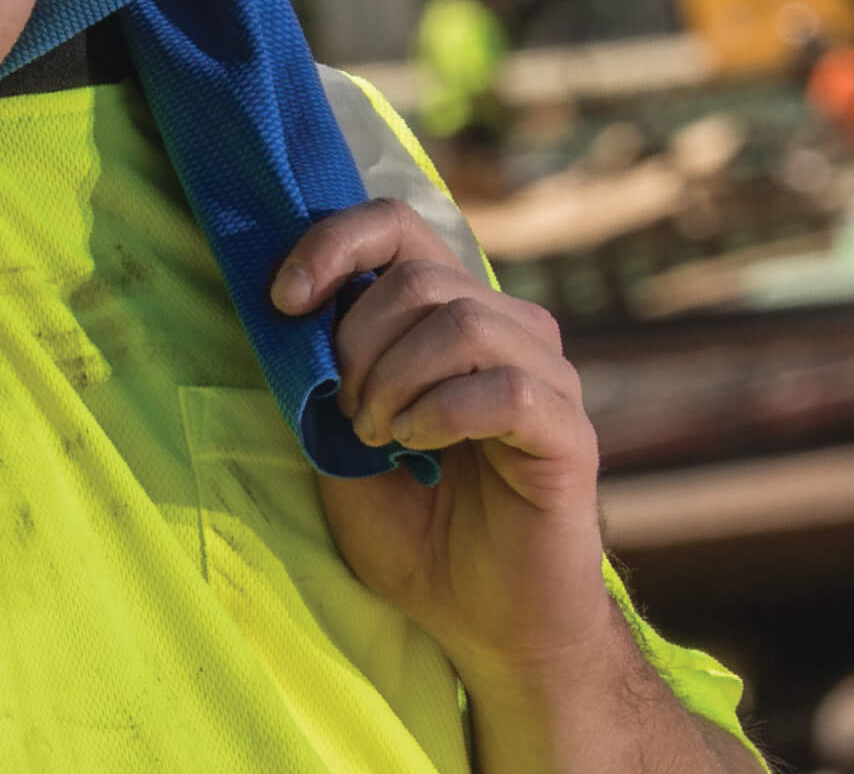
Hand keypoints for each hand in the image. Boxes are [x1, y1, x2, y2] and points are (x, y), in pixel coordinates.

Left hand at [271, 200, 612, 688]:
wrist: (485, 626)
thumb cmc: (417, 532)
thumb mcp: (341, 441)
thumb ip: (325, 373)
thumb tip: (290, 304)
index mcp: (449, 314)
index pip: (397, 226)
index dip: (334, 244)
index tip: (284, 299)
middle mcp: (506, 328)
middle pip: (419, 277)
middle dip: (357, 342)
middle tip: (347, 413)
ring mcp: (545, 376)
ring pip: (462, 321)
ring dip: (395, 378)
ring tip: (378, 435)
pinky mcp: (569, 432)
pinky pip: (506, 388)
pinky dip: (442, 411)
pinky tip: (417, 446)